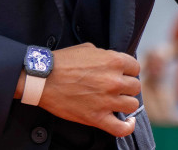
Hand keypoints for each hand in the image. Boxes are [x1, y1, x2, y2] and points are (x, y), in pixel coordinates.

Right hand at [24, 43, 140, 137]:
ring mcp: (107, 101)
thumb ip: (105, 55)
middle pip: (135, 86)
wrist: (42, 78)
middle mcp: (114, 81)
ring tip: (116, 102)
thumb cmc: (62, 62)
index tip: (121, 74)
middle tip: (115, 88)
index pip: (135, 68)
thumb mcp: (88, 49)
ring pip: (132, 105)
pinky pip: (122, 128)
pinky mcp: (97, 118)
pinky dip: (128, 126)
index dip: (128, 71)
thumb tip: (113, 63)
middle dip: (126, 86)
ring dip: (125, 103)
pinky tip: (128, 122)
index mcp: (113, 61)